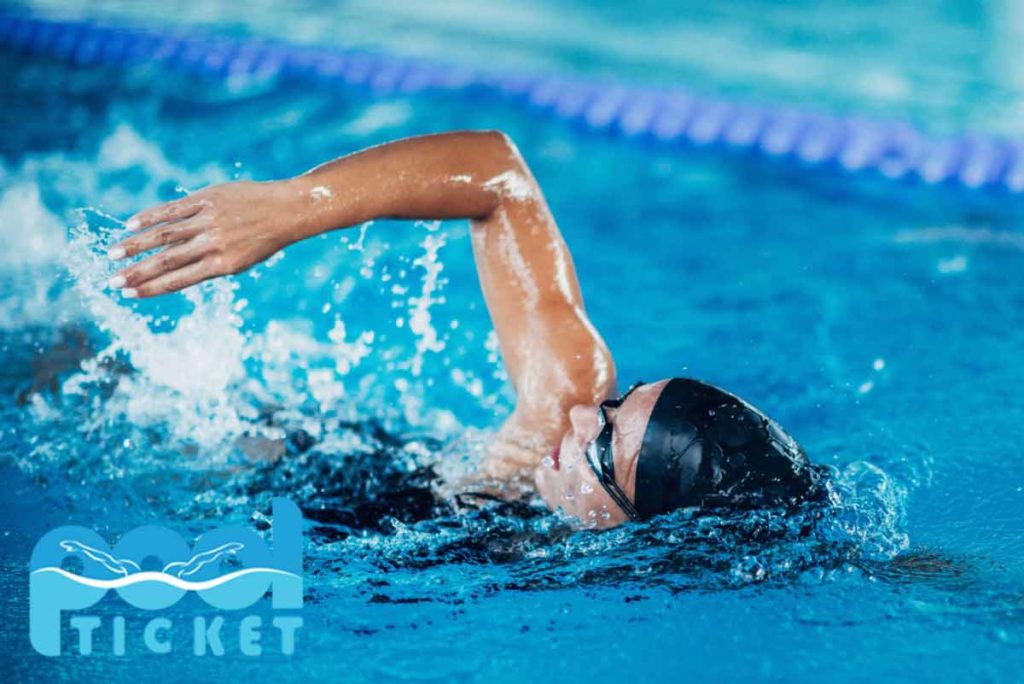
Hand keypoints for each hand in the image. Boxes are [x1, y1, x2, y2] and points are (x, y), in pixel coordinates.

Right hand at [109, 180, 307, 297]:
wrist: (288, 210)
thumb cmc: (264, 238)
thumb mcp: (242, 259)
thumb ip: (210, 263)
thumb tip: (175, 266)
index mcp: (223, 265)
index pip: (179, 280)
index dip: (152, 288)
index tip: (129, 294)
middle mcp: (213, 244)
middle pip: (167, 261)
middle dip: (137, 273)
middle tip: (112, 281)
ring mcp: (209, 221)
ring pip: (165, 235)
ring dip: (136, 245)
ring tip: (113, 253)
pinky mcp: (207, 199)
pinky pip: (174, 209)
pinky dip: (151, 217)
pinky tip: (131, 224)